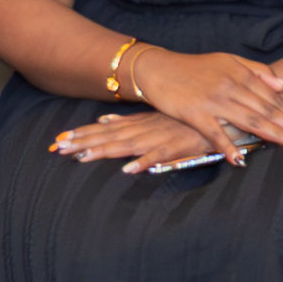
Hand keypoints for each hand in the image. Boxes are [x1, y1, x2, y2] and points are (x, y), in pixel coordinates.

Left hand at [49, 105, 237, 169]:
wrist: (224, 112)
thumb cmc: (190, 116)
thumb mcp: (157, 116)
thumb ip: (131, 120)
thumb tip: (105, 118)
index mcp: (140, 123)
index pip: (105, 129)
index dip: (82, 134)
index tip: (58, 140)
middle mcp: (147, 129)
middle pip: (110, 137)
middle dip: (84, 142)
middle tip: (58, 147)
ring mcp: (162, 137)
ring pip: (128, 146)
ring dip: (105, 151)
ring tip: (82, 158)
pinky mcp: (179, 146)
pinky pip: (159, 155)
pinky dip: (144, 162)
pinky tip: (129, 169)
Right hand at [125, 42, 282, 153]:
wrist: (158, 67)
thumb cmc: (195, 68)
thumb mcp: (228, 61)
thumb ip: (257, 72)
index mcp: (241, 75)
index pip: (274, 99)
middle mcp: (231, 87)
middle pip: (267, 110)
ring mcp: (214, 101)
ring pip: (250, 120)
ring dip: (274, 134)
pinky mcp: (194, 113)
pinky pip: (214, 133)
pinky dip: (227, 146)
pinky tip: (240, 160)